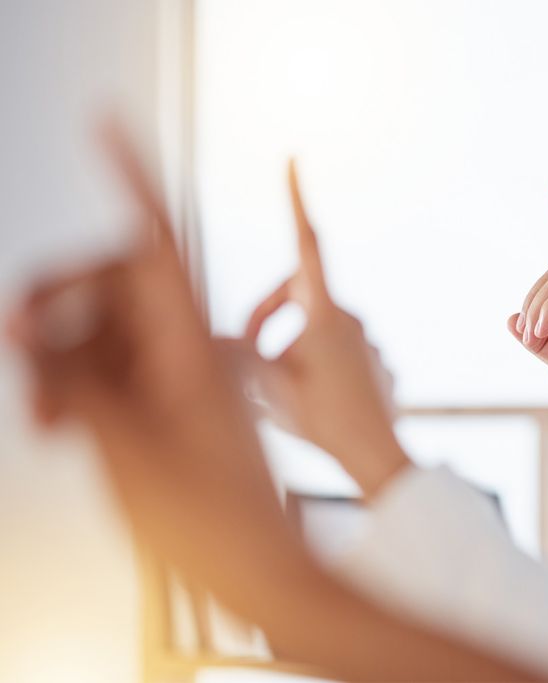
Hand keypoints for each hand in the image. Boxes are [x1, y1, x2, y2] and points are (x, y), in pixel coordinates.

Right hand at [7, 125, 308, 604]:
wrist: (265, 576)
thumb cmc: (219, 521)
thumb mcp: (130, 450)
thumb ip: (75, 383)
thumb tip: (24, 329)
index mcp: (196, 345)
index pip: (160, 244)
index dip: (134, 180)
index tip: (105, 125)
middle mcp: (190, 350)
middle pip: (113, 290)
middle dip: (57, 309)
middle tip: (17, 343)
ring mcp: (178, 380)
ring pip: (103, 337)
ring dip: (59, 364)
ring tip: (42, 422)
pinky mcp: (167, 408)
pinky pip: (111, 375)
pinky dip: (76, 391)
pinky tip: (57, 425)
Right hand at [236, 161, 407, 498]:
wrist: (378, 456)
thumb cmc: (324, 422)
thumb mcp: (266, 388)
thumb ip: (233, 357)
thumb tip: (205, 338)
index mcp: (326, 314)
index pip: (306, 244)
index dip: (296, 201)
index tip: (294, 161)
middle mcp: (350, 318)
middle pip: (295, 295)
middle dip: (266, 313)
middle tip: (246, 348)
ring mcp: (365, 340)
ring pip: (311, 329)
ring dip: (287, 346)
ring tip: (275, 388)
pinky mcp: (374, 361)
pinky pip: (334, 351)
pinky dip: (312, 364)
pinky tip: (309, 399)